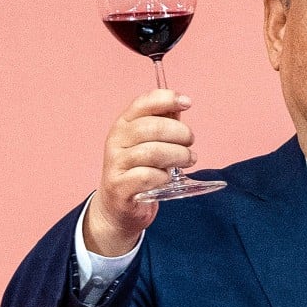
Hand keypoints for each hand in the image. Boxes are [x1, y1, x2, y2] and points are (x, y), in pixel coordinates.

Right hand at [83, 89, 196, 255]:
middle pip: (152, 128)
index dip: (167, 99)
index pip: (143, 103)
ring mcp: (116, 164)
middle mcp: (116, 141)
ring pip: (152, 152)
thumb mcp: (150, 142)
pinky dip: (164, 176)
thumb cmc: (139, 169)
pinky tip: (168, 178)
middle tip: (190, 143)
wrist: (118, 207)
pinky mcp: (120, 187)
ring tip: (189, 159)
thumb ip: (165, 123)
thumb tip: (182, 103)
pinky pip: (148, 176)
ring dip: (178, 155)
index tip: (187, 102)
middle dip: (180, 133)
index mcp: (123, 125)